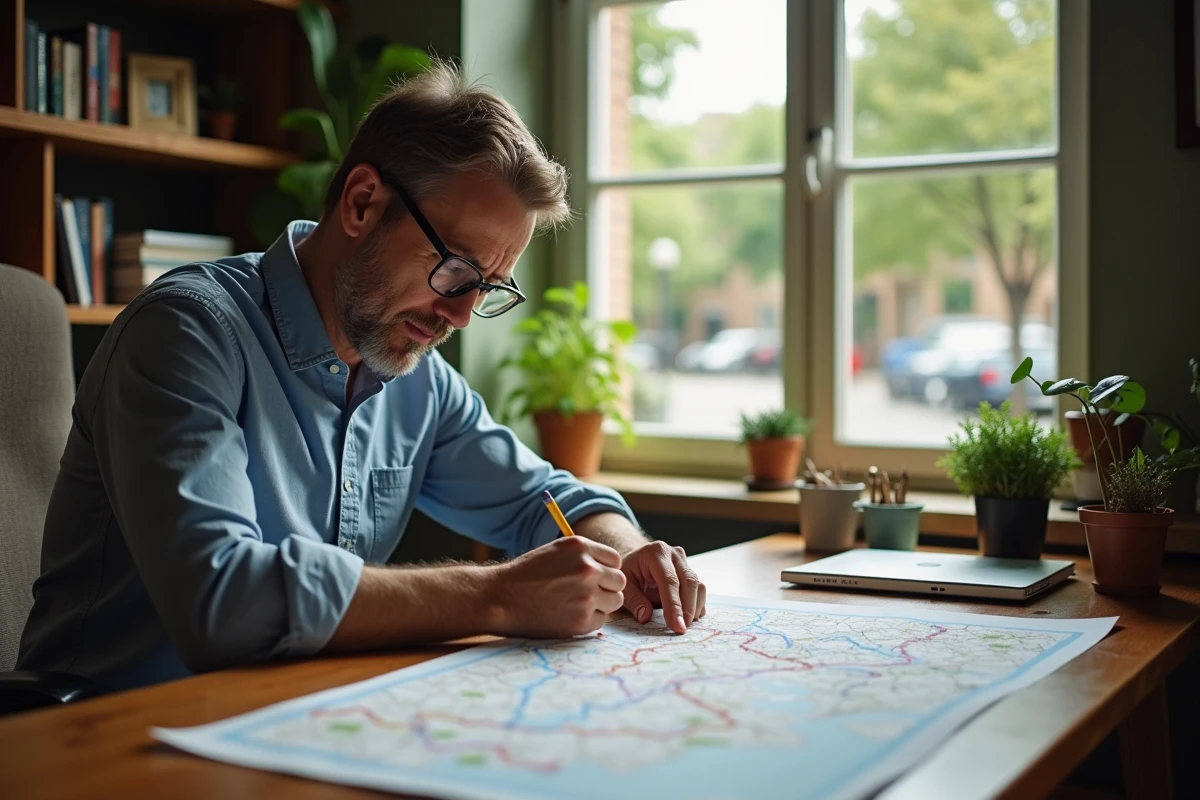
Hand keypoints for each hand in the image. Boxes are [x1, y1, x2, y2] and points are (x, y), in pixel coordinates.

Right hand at [486, 536, 625, 637]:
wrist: (500, 598)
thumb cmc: (525, 575)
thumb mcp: (554, 552)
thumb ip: (583, 556)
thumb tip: (608, 567)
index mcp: (581, 547)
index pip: (615, 559)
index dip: (606, 570)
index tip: (595, 578)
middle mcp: (587, 568)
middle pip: (619, 581)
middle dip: (607, 588)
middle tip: (588, 594)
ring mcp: (586, 595)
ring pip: (615, 601)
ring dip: (602, 605)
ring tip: (577, 605)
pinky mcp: (581, 620)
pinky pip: (601, 620)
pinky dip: (589, 620)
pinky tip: (569, 616)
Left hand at [620, 542, 705, 633]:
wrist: (635, 561)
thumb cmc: (628, 573)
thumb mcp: (624, 586)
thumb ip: (634, 600)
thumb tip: (645, 617)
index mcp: (656, 553)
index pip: (669, 580)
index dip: (674, 605)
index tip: (677, 625)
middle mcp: (674, 555)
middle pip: (688, 582)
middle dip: (687, 608)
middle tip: (682, 629)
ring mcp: (684, 562)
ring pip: (698, 586)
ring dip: (694, 608)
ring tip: (683, 624)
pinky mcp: (690, 572)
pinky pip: (699, 590)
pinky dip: (696, 606)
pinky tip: (686, 617)